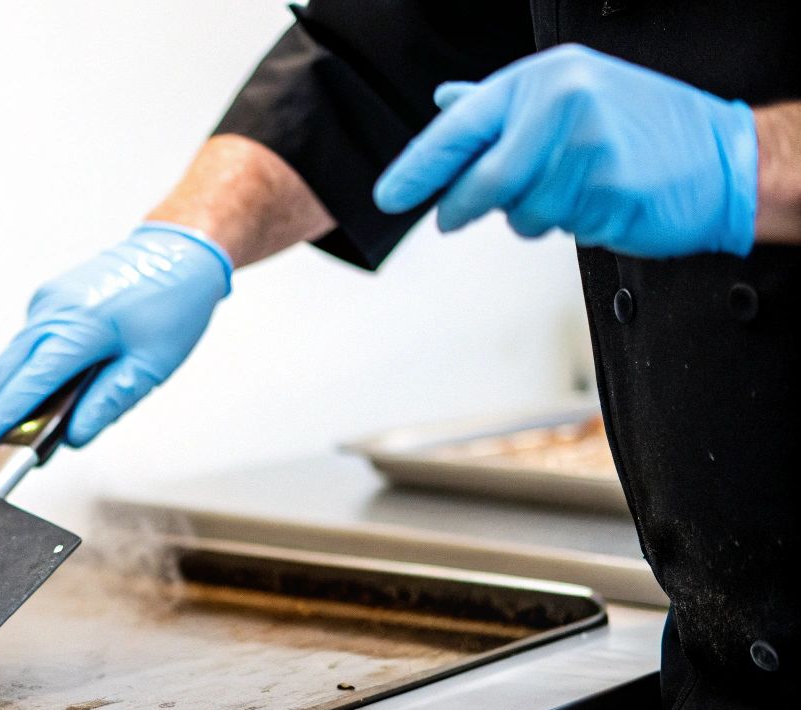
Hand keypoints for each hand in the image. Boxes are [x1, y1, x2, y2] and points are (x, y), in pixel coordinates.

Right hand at [0, 223, 230, 449]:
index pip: (30, 380)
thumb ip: (108, 403)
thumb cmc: (172, 304)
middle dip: (4, 406)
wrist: (178, 250)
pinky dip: (35, 364)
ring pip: (14, 355)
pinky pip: (29, 339)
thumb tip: (74, 435)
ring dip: (21, 386)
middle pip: (7, 369)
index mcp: (81, 326)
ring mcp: (47, 300)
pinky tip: (63, 378)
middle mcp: (54, 309)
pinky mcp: (48, 298)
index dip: (6, 415)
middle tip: (17, 441)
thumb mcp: (152, 366)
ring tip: (46, 414)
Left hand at [373, 44, 757, 258]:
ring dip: (534, 215)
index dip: (418, 166)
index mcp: (544, 79)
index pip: (461, 127)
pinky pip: (561, 228)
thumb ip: (501, 105)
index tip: (389, 196)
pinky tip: (601, 201)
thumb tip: (446, 101)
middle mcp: (565, 106)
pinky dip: (572, 224)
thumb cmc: (638, 125)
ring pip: (521, 212)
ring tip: (574, 188)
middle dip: (463, 206)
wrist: (722, 153)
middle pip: (484, 180)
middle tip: (453, 217)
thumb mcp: (569, 93)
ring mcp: (591, 150)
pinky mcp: (611, 194)